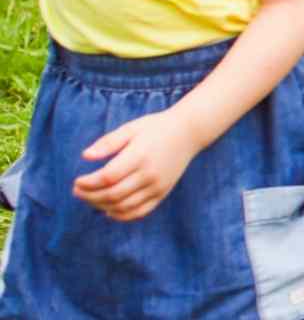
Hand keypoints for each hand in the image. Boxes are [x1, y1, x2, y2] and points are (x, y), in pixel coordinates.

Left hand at [72, 110, 201, 221]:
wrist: (189, 132)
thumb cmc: (155, 127)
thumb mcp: (131, 128)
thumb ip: (108, 142)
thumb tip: (86, 156)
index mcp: (139, 156)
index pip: (107, 177)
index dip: (88, 183)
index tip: (76, 181)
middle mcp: (149, 174)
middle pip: (113, 194)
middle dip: (90, 196)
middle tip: (77, 191)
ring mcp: (157, 185)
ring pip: (124, 206)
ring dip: (102, 206)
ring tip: (90, 198)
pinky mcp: (162, 192)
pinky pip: (140, 211)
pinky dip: (122, 215)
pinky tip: (108, 210)